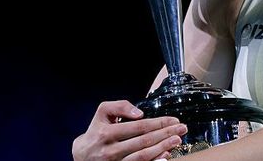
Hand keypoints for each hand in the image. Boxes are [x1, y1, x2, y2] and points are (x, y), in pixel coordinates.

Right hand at [72, 100, 186, 160]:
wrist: (81, 156)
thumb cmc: (96, 132)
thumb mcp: (103, 113)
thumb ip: (119, 107)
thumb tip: (139, 114)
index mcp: (107, 133)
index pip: (139, 127)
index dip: (159, 123)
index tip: (174, 120)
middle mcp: (110, 150)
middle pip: (144, 141)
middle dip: (166, 134)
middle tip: (182, 129)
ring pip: (143, 156)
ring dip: (163, 148)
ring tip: (177, 140)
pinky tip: (165, 156)